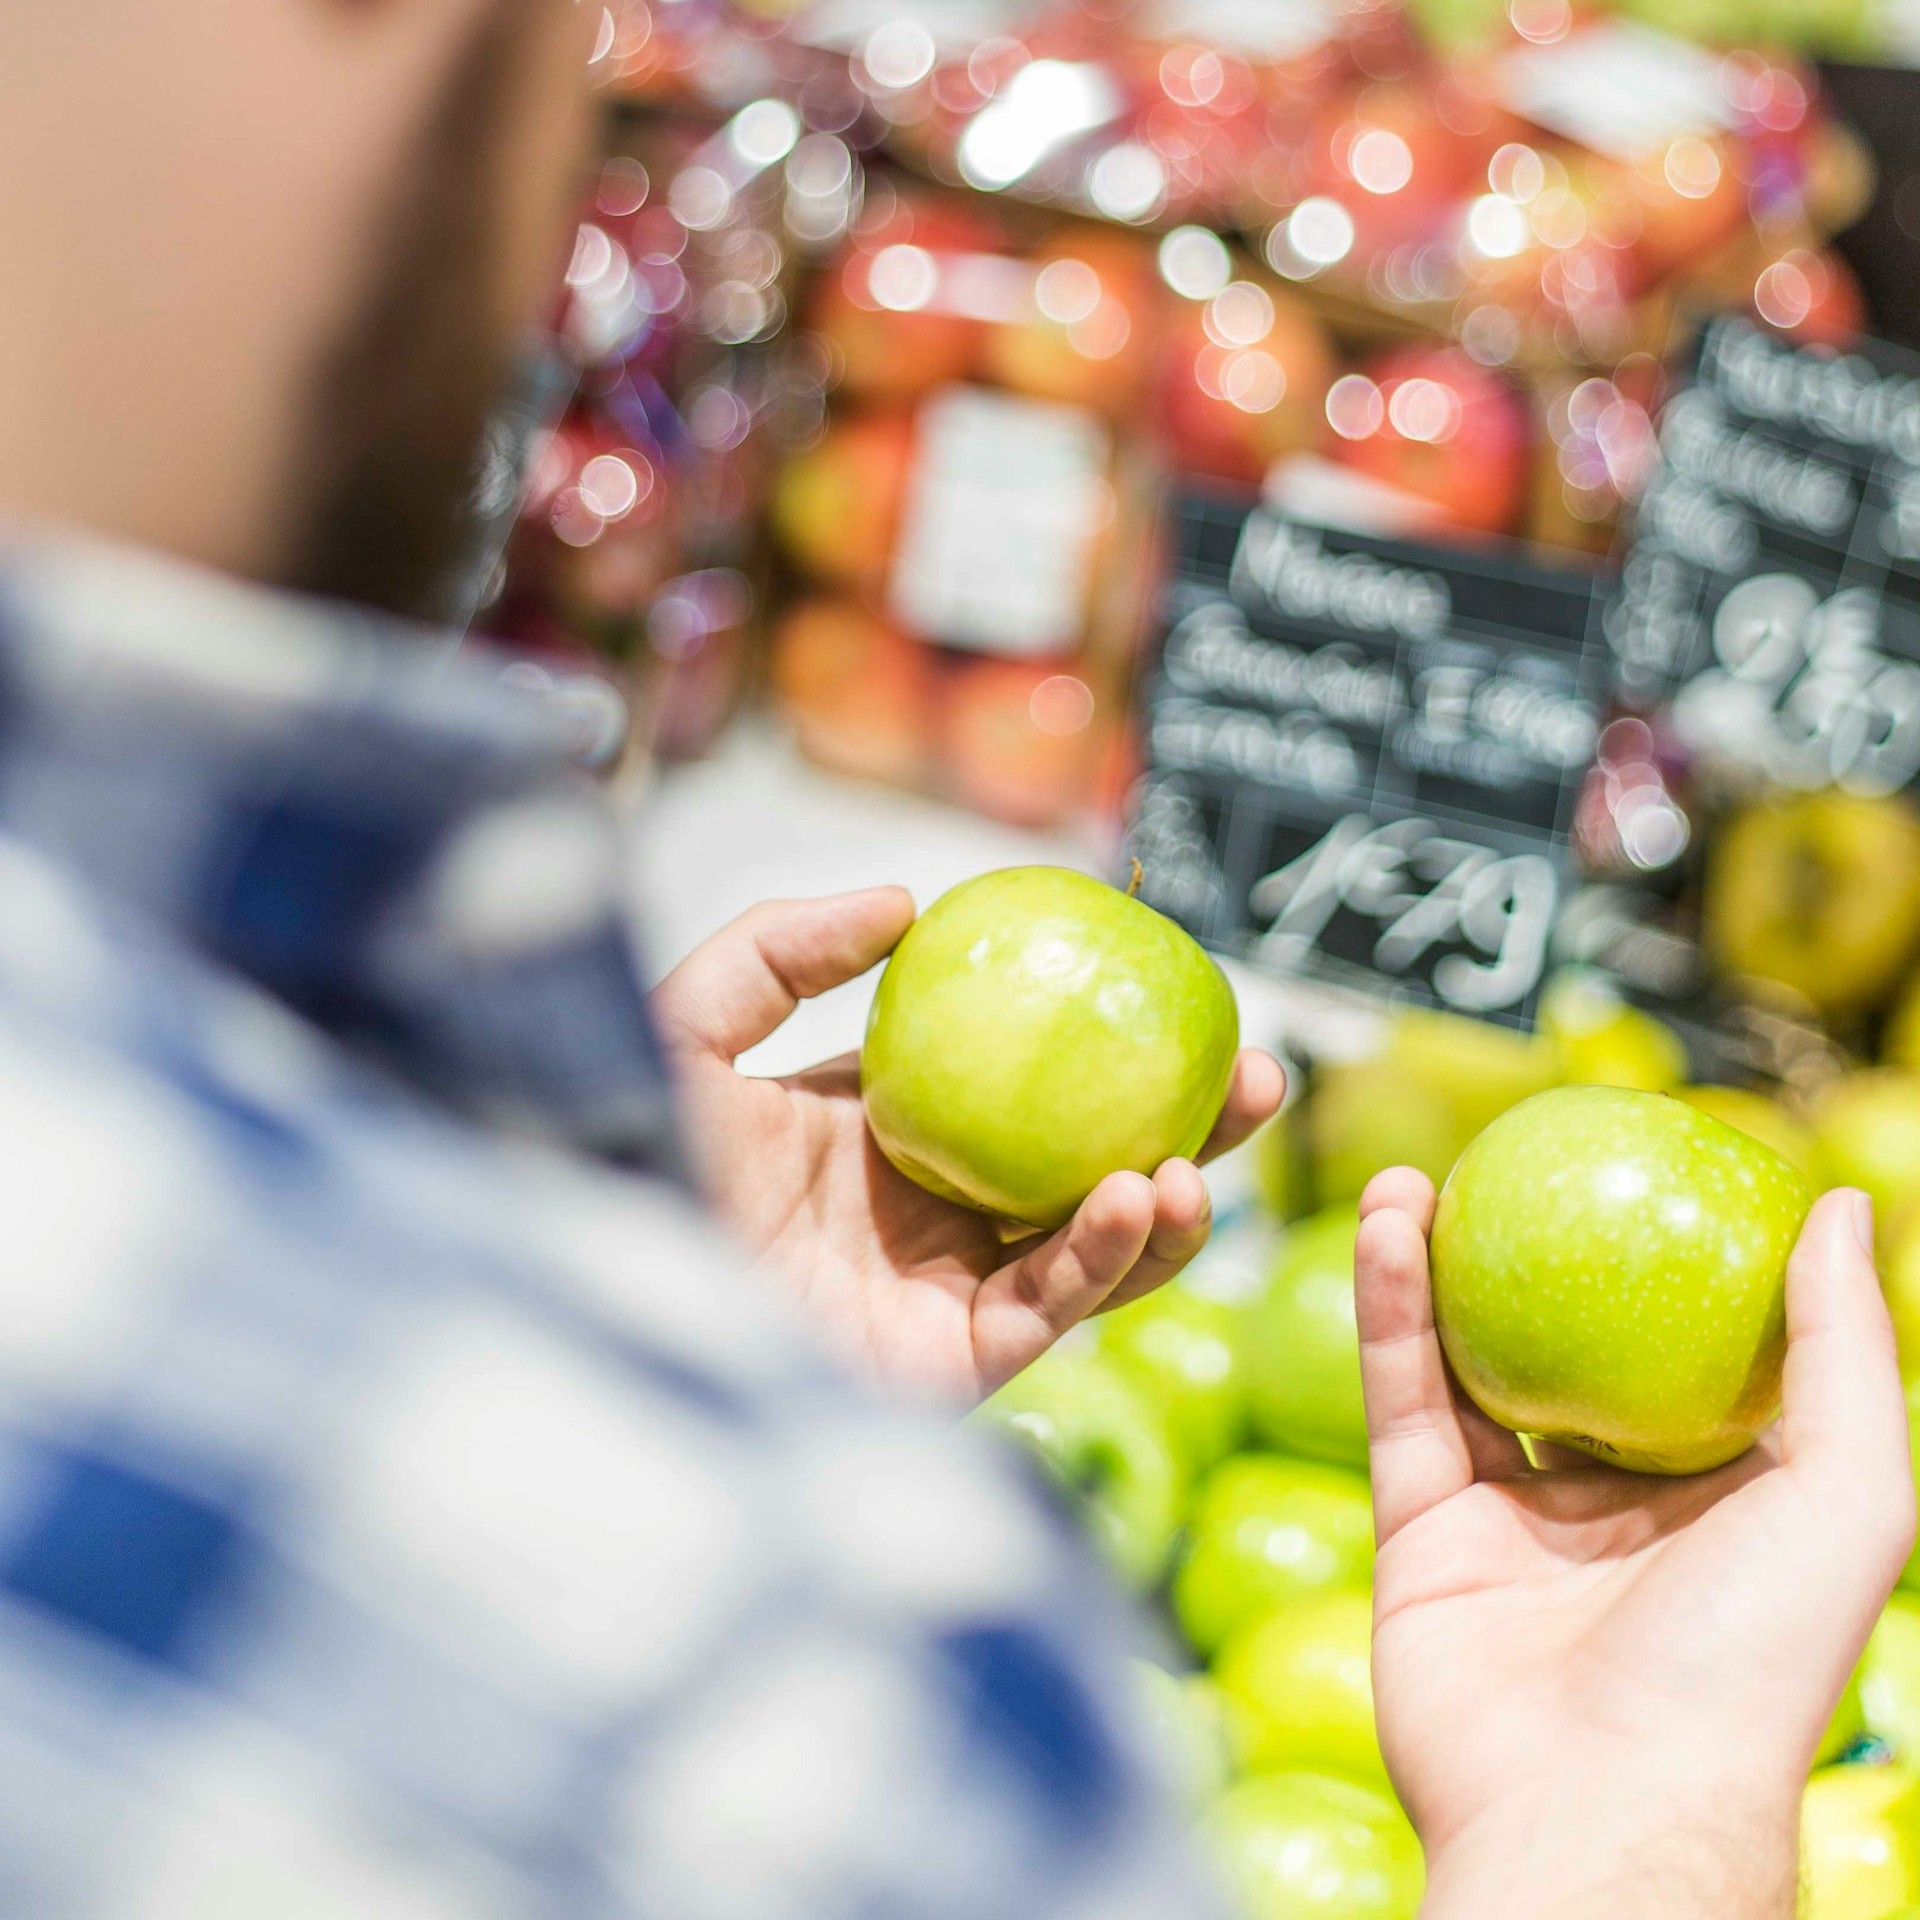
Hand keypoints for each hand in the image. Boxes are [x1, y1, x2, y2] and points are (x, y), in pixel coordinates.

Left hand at [651, 887, 1283, 1403]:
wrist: (588, 1288)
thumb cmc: (615, 1157)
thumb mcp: (691, 1024)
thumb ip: (784, 949)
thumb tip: (906, 901)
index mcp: (880, 1134)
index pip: (1018, 1083)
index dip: (1099, 1045)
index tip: (1173, 990)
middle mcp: (924, 1214)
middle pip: (1084, 1164)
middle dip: (1180, 1127)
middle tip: (1255, 1074)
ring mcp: (941, 1291)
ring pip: (1090, 1247)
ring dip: (1168, 1203)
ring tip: (1205, 1151)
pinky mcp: (947, 1366)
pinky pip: (1051, 1306)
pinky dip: (1105, 1255)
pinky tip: (1137, 1196)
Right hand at [1355, 1170, 1915, 1919]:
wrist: (1599, 1801)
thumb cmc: (1749, 1660)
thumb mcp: (1849, 1495)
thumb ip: (1846, 1350)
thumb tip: (1844, 1204)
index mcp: (1716, 1501)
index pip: (1685, 1358)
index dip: (1659, 1264)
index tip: (1630, 1170)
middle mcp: (1609, 1507)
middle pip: (1559, 1351)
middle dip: (1525, 1258)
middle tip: (1500, 1167)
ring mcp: (1508, 1521)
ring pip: (1462, 1365)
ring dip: (1434, 1266)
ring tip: (1412, 1178)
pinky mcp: (1419, 1532)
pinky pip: (1402, 1401)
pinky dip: (1388, 1312)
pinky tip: (1389, 1228)